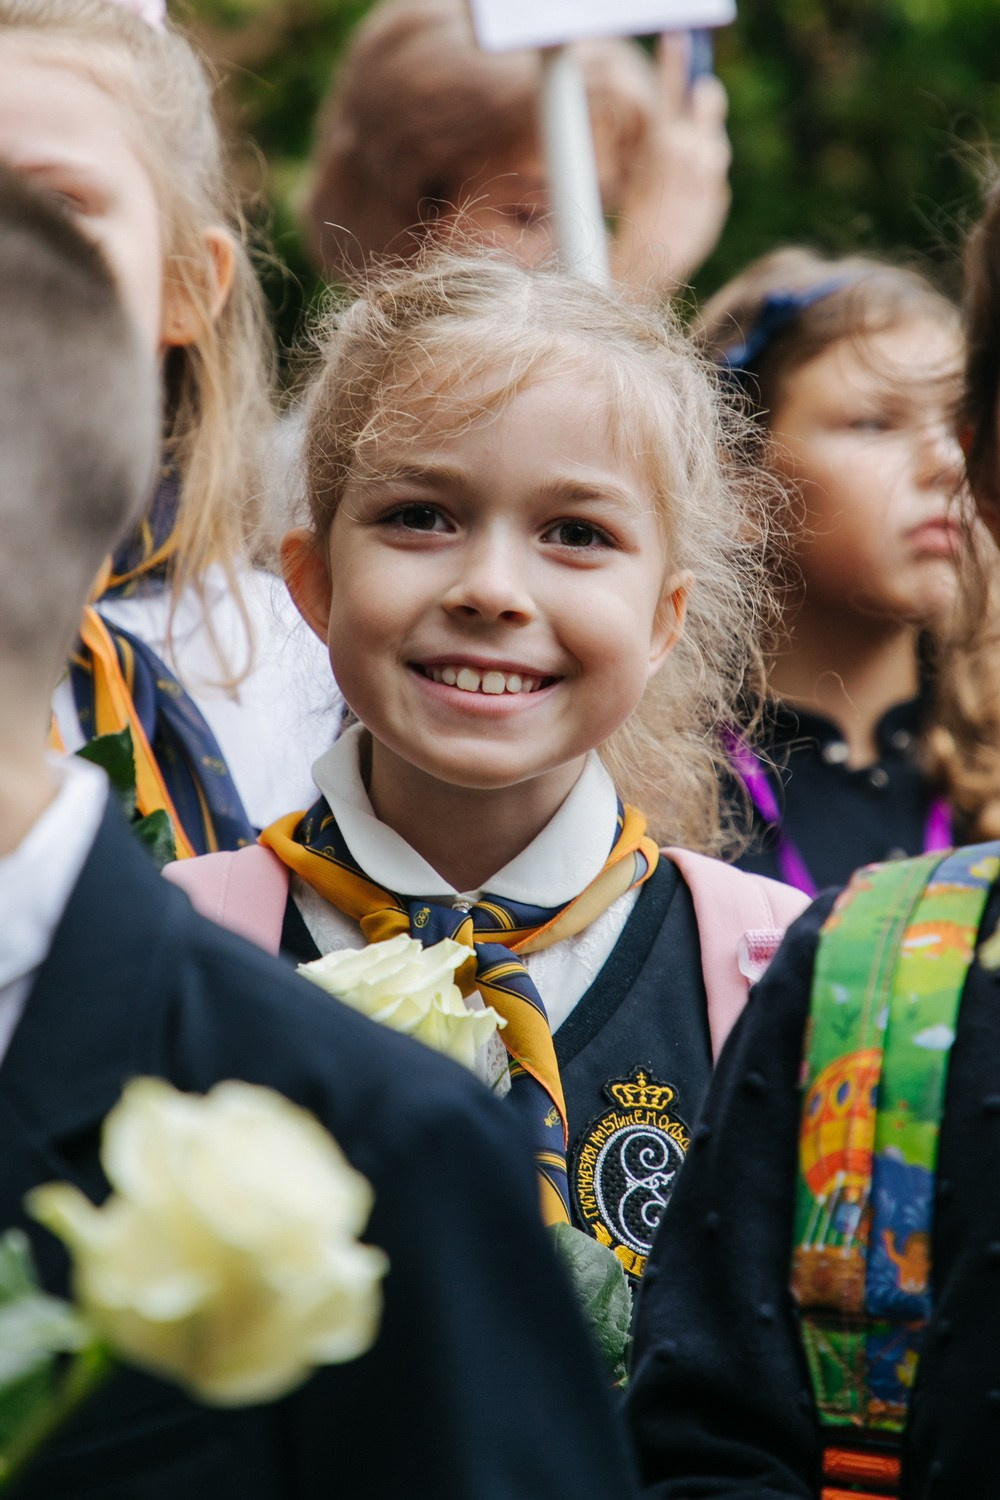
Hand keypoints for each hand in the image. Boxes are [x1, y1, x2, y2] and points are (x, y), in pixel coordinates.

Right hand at [611, 34, 731, 297]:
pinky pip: (715, 179)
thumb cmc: (628, 227)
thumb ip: (660, 143)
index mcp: (664, 142)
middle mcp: (694, 153)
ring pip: (715, 142)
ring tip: (682, 169)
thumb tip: (678, 120)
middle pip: (708, 100)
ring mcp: (711, 175)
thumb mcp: (635, 175)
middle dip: (702, 98)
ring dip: (704, 145)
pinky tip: (684, 203)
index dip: (676, 57)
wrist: (647, 272)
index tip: (680, 35)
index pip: (672, 84)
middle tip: (698, 97)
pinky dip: (704, 182)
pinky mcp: (719, 197)